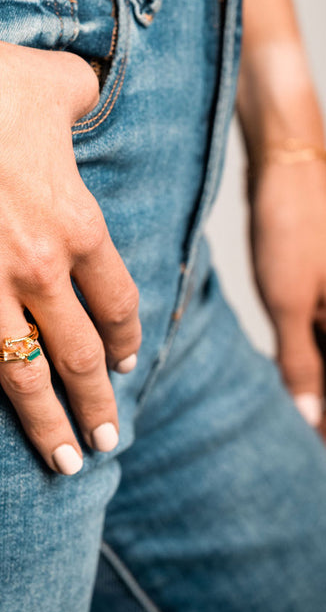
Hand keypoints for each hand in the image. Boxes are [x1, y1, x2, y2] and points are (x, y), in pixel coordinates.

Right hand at [0, 33, 141, 476]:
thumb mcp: (62, 81)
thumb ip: (87, 91)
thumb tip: (91, 83)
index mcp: (78, 226)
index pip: (117, 302)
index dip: (127, 338)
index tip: (127, 360)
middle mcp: (40, 271)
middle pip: (81, 355)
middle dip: (99, 404)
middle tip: (109, 438)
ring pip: (25, 379)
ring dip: (48, 428)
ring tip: (66, 465)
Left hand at [247, 157, 325, 440]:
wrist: (288, 161)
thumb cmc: (292, 224)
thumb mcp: (289, 299)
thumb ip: (303, 362)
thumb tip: (313, 421)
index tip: (316, 450)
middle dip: (324, 404)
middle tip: (311, 441)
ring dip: (321, 382)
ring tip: (308, 421)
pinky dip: (317, 355)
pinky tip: (304, 375)